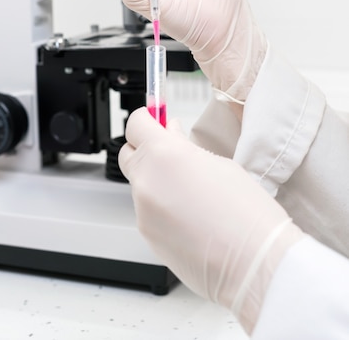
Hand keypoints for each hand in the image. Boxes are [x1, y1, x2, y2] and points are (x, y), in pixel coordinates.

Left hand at [119, 107, 302, 332]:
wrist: (255, 263)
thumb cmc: (246, 213)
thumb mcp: (218, 163)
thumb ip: (184, 146)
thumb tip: (169, 134)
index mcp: (164, 155)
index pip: (134, 123)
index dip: (146, 119)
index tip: (156, 120)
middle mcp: (146, 182)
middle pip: (127, 152)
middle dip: (144, 148)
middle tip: (170, 150)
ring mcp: (142, 212)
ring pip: (139, 184)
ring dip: (155, 180)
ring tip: (191, 192)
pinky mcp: (147, 236)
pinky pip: (147, 210)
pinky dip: (160, 207)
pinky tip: (190, 215)